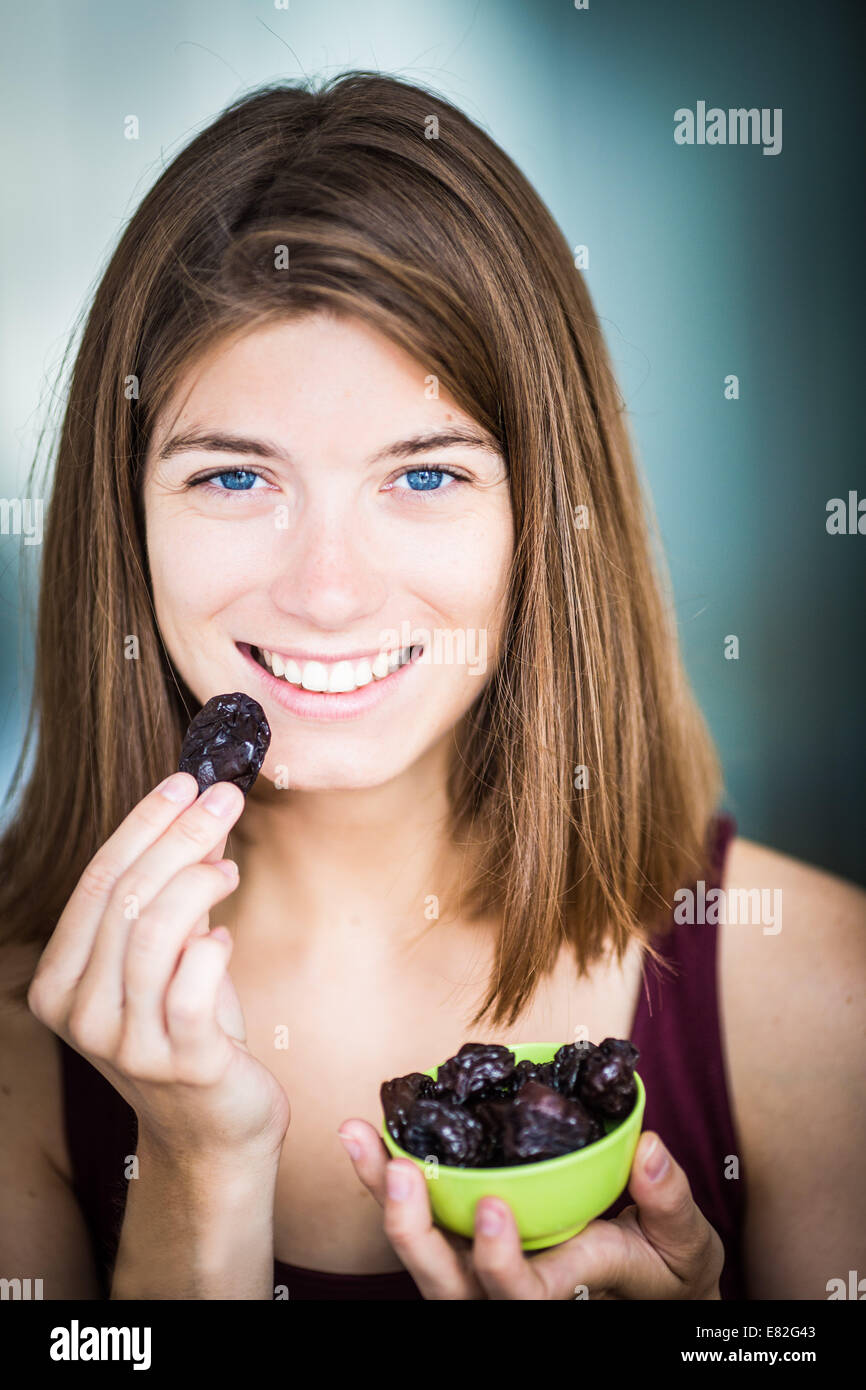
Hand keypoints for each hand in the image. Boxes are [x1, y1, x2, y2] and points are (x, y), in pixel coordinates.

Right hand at [27, 772, 289, 1161]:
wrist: (213, 1129)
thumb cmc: (188, 1032)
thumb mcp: (166, 959)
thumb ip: (171, 896)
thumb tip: (198, 816)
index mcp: (58, 985)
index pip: (98, 883)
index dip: (144, 824)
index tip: (185, 782)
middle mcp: (81, 1015)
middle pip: (128, 898)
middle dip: (181, 835)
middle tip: (223, 798)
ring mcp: (128, 1043)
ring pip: (157, 931)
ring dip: (200, 880)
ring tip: (229, 866)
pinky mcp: (183, 1063)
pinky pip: (193, 984)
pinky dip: (213, 946)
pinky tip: (225, 938)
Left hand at [336, 1123, 723, 1298]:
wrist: (648, 1285)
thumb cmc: (665, 1267)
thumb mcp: (686, 1245)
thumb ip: (670, 1203)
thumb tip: (650, 1151)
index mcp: (566, 1289)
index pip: (522, 1294)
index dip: (500, 1261)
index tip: (492, 1210)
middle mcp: (511, 1286)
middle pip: (448, 1283)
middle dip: (416, 1233)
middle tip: (401, 1171)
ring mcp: (480, 1267)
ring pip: (419, 1250)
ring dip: (383, 1195)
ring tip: (359, 1136)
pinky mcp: (465, 1240)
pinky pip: (417, 1217)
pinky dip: (384, 1178)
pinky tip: (366, 1133)